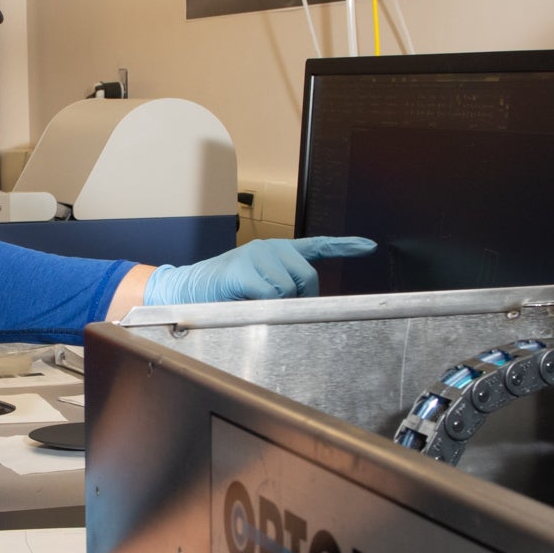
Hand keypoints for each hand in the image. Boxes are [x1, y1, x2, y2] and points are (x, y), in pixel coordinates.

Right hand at [142, 237, 375, 306]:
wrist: (185, 290)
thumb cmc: (223, 294)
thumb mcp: (258, 288)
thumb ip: (283, 289)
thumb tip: (307, 305)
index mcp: (276, 252)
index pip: (317, 245)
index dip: (345, 246)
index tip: (369, 246)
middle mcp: (270, 248)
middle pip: (308, 277)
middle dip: (300, 298)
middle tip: (272, 307)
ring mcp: (256, 256)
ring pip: (289, 290)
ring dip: (274, 306)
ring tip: (249, 303)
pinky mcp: (243, 271)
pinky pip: (270, 296)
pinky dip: (261, 307)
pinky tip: (242, 302)